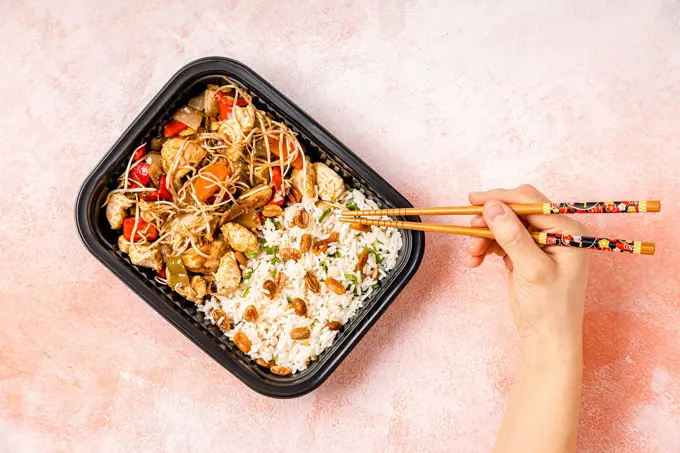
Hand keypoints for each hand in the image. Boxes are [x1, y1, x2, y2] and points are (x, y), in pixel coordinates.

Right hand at [465, 185, 589, 350]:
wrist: (547, 338)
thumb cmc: (550, 308)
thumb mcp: (531, 269)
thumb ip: (512, 236)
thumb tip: (493, 207)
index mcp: (567, 231)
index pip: (531, 203)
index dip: (502, 198)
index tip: (474, 201)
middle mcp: (556, 233)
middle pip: (516, 212)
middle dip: (491, 220)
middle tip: (469, 228)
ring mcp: (540, 244)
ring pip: (505, 226)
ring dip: (485, 236)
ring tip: (471, 253)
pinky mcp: (526, 255)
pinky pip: (502, 241)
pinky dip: (486, 247)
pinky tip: (475, 260)